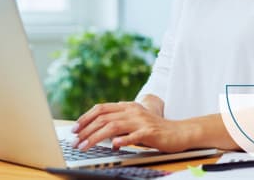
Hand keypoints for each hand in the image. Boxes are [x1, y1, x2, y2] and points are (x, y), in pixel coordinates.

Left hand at [72, 101, 194, 152]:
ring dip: (96, 137)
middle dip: (86, 130)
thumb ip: (118, 123)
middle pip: (104, 118)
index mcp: (128, 107)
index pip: (101, 109)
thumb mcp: (134, 123)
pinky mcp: (150, 132)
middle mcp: (133, 111)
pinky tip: (113, 145)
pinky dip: (122, 140)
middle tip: (75, 142)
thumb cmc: (154, 130)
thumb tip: (96, 131)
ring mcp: (141, 121)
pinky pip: (134, 135)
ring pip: (113, 126)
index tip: (74, 129)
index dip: (85, 117)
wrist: (179, 132)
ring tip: (85, 146)